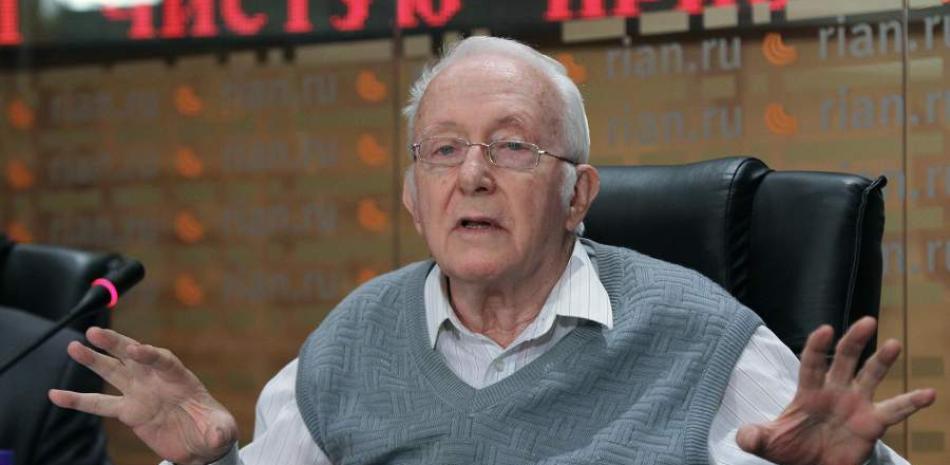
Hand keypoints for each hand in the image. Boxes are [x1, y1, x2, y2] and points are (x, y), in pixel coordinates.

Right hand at [49, 327, 237, 464]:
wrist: (200, 443)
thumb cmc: (213, 429)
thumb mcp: (222, 429)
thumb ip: (220, 429)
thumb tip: (221, 433)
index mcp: (180, 377)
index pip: (163, 360)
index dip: (149, 354)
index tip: (135, 350)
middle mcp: (156, 380)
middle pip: (133, 356)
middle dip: (116, 343)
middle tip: (95, 331)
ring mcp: (140, 393)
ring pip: (112, 372)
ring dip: (93, 360)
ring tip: (73, 347)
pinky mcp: (128, 411)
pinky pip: (99, 404)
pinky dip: (77, 400)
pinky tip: (56, 395)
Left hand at [736, 316, 935, 464]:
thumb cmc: (789, 448)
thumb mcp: (768, 442)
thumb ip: (756, 437)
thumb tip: (744, 437)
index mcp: (808, 391)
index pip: (812, 362)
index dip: (817, 346)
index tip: (825, 329)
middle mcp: (834, 391)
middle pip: (845, 359)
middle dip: (854, 340)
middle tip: (867, 321)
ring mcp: (856, 404)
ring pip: (871, 376)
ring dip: (882, 361)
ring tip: (894, 344)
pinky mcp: (872, 422)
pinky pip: (895, 410)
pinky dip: (912, 401)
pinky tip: (929, 393)